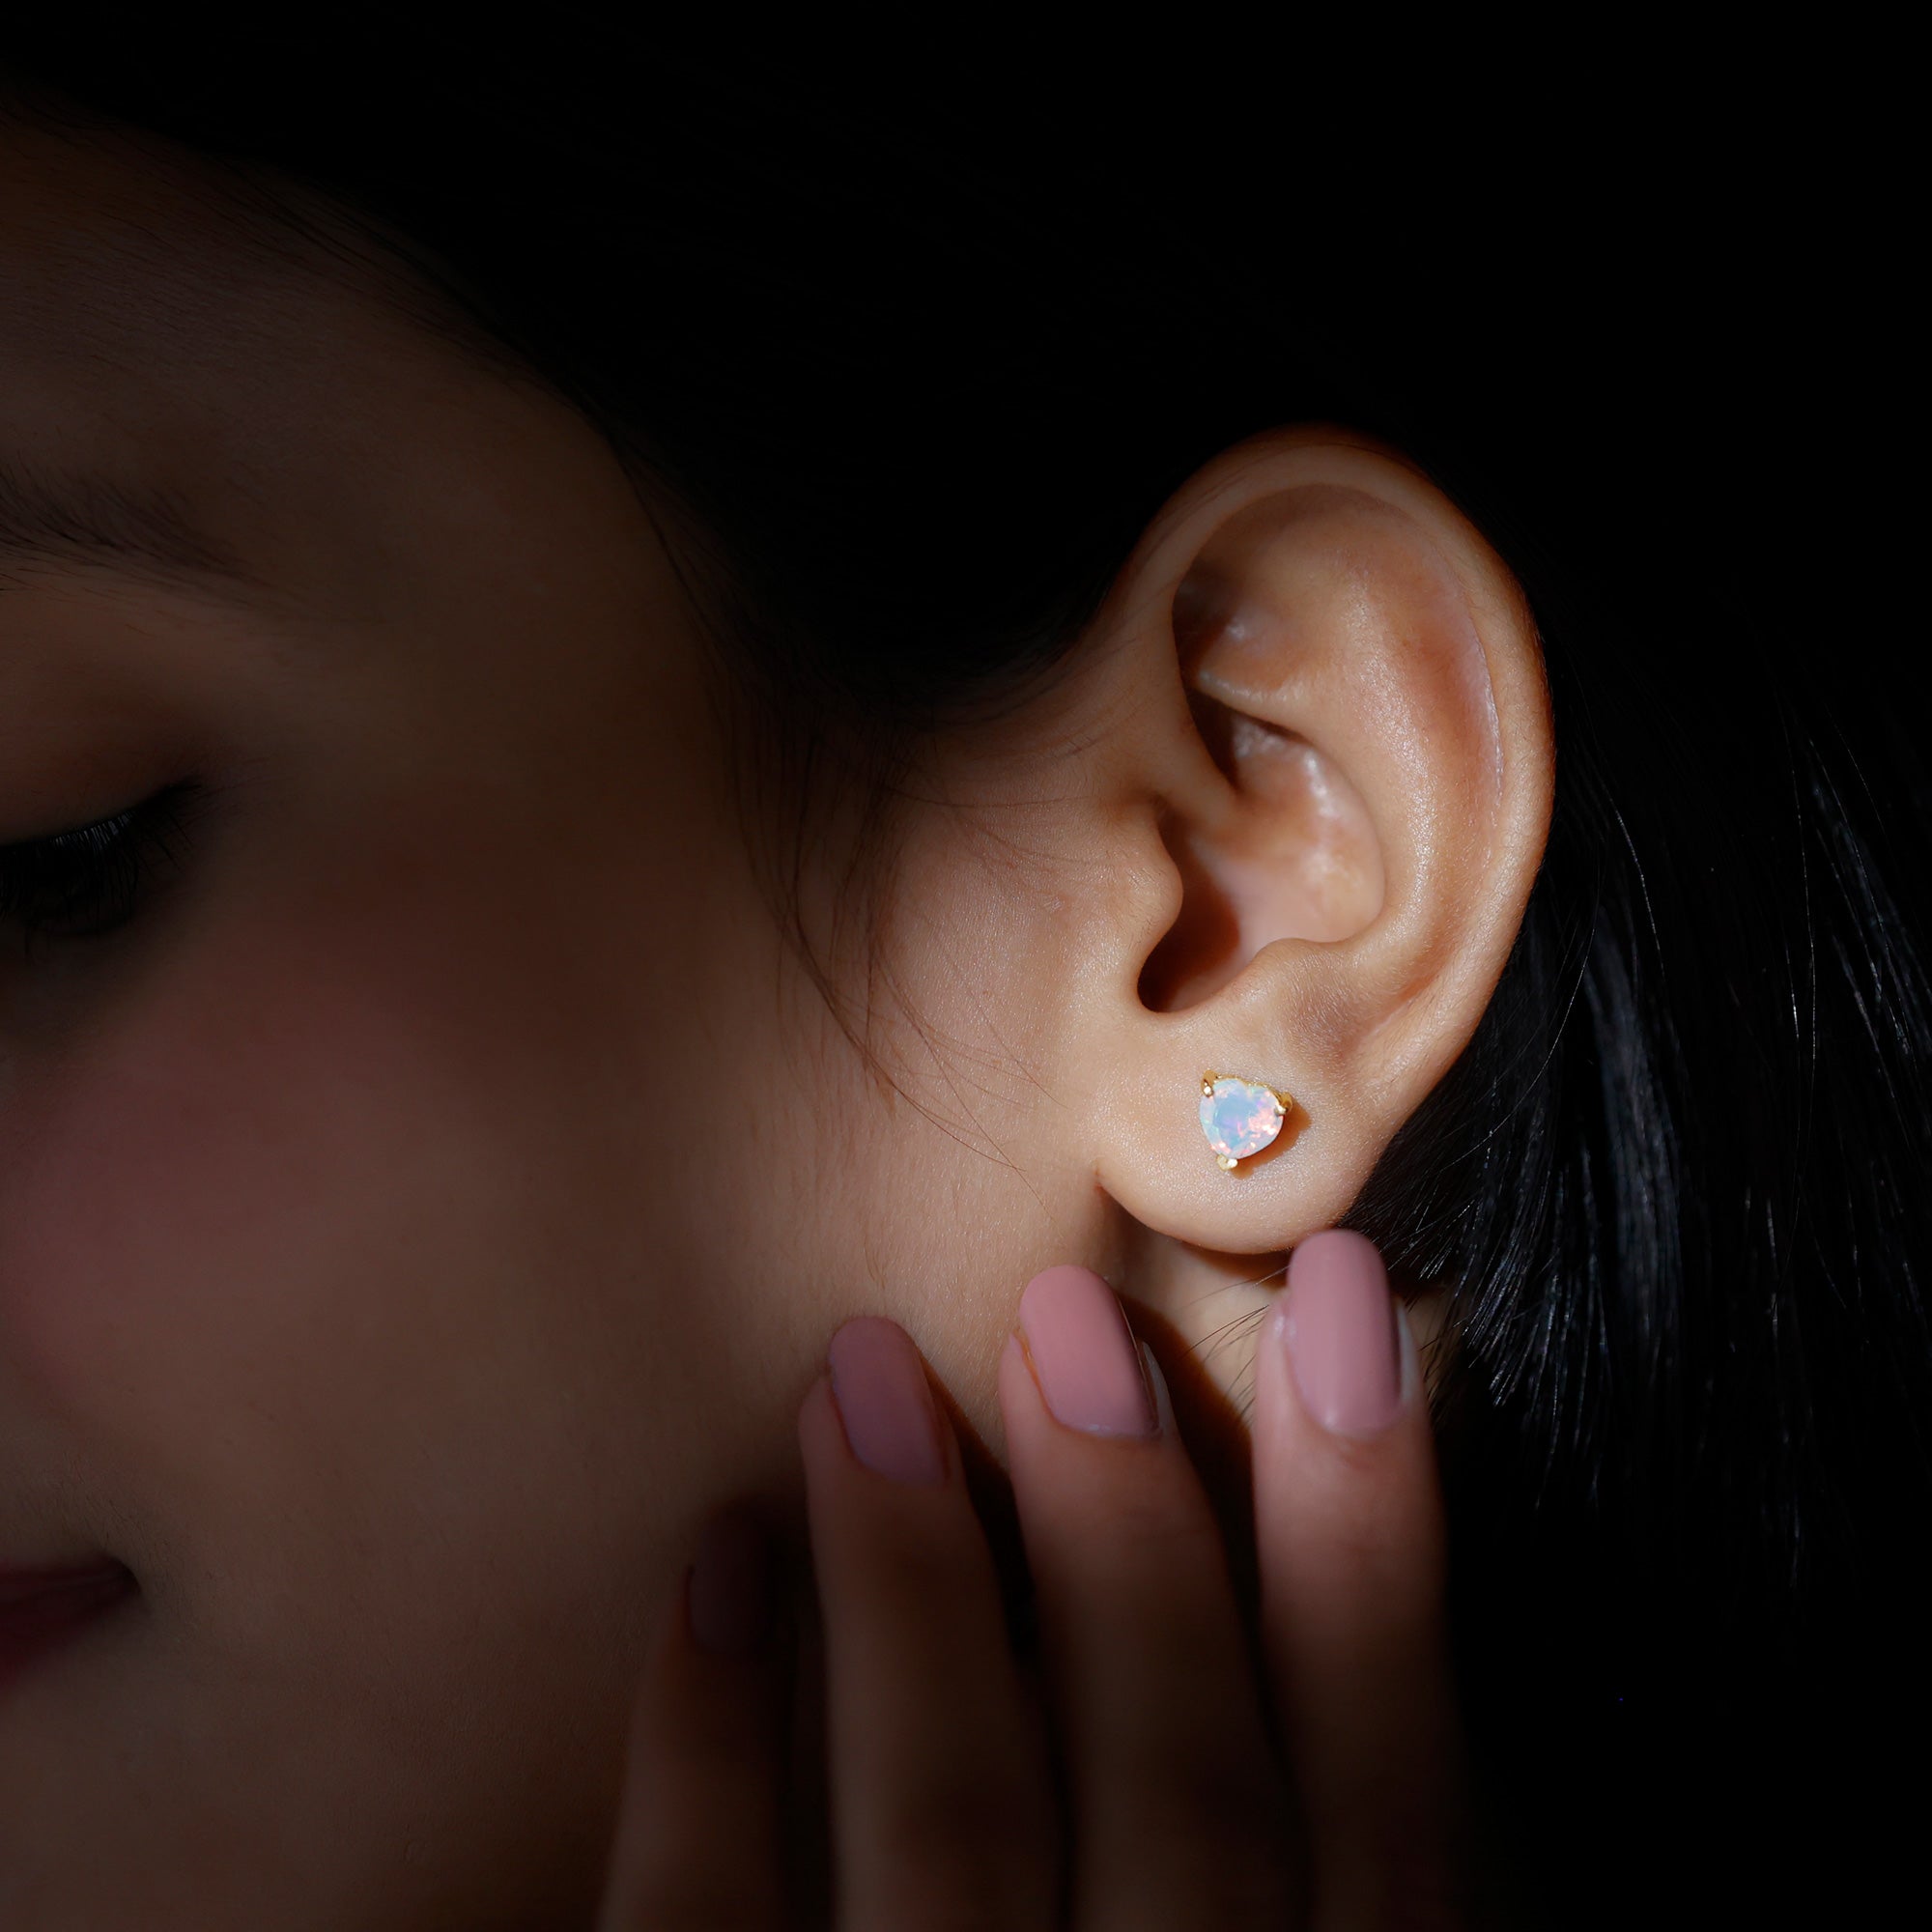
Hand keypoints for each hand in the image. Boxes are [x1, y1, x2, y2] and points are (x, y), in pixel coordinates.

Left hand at [597, 1230, 1472, 1928]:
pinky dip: (707, 1752)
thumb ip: (1284, 1843)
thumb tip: (1289, 1571)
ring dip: (915, 1588)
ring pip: (956, 1845)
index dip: (1381, 1550)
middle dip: (1134, 1544)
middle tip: (1060, 1313)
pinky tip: (710, 1567)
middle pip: (1184, 1809)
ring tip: (859, 1372)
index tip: (1345, 1299)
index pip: (1394, 1817)